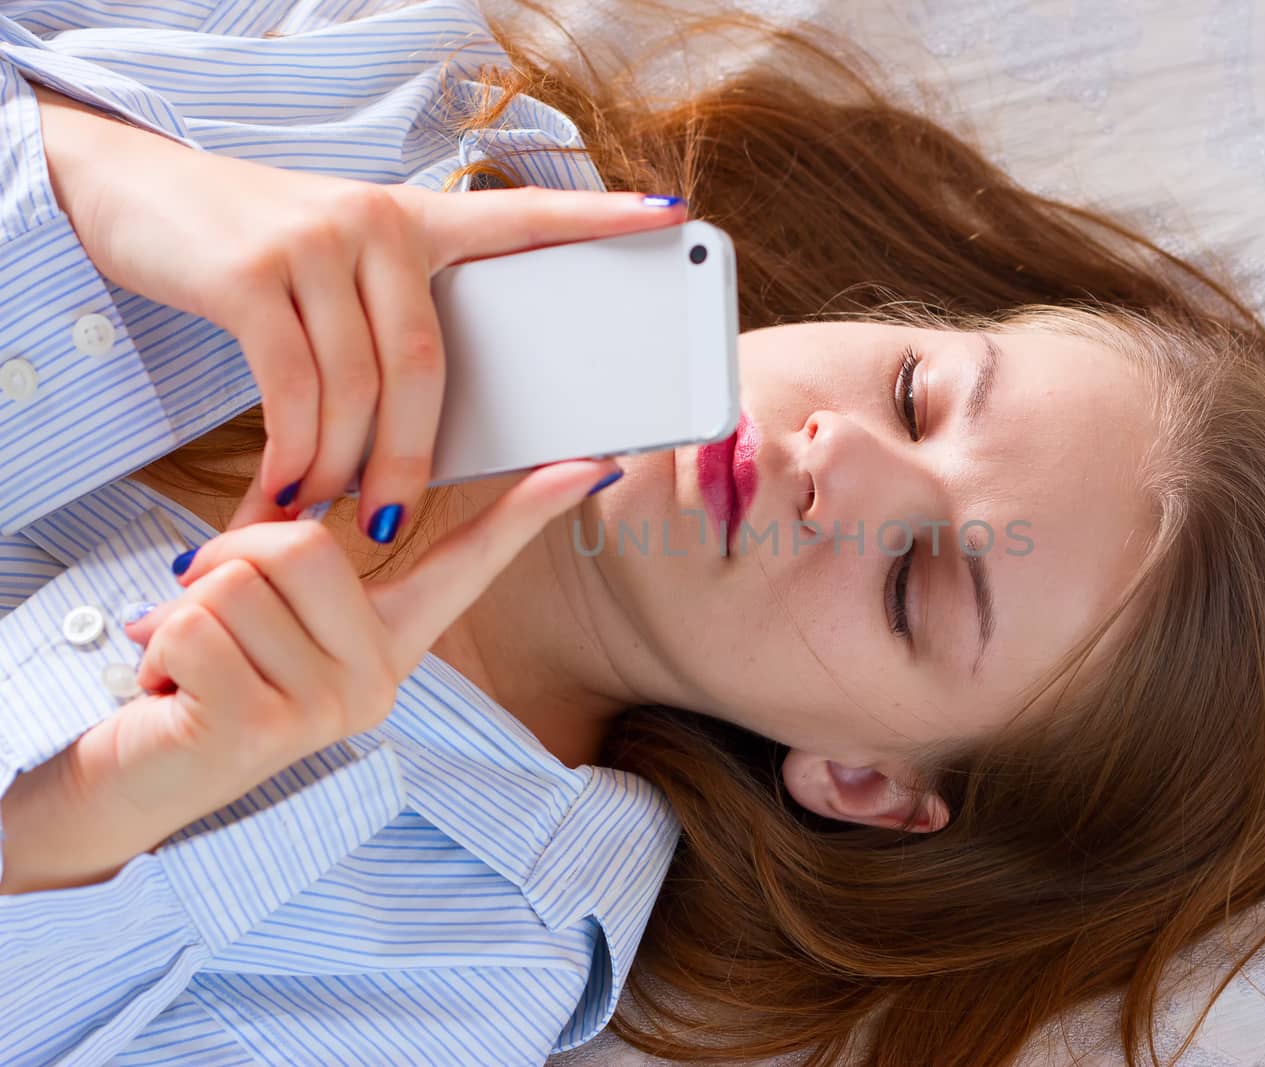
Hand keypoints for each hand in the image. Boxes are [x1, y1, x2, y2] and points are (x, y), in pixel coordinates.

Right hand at [35, 87, 682, 537]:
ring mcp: (318, 243)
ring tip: (321, 513)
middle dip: (412, 460)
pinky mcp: (254, 273)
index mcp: (420, 221)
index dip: (598, 218)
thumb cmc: (261, 251)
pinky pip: (294, 390)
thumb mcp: (345, 267)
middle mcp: (380, 223)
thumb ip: (402, 319)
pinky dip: (293, 454)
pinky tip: (280, 491)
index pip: (522, 216)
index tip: (668, 219)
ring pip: (361, 389)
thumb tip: (442, 427)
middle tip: (390, 522)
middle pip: (429, 366)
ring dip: (343, 469)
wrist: (140, 192)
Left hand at [105, 459, 619, 824]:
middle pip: (306, 548)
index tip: (591, 464)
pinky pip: (198, 626)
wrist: (136, 782)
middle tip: (202, 606)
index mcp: (390, 641)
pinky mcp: (264, 730)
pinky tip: (170, 692)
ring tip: (189, 660)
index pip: (470, 563)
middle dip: (228, 558)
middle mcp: (379, 681)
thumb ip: (287, 562)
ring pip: (241, 583)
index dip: (530, 509)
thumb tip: (293, 509)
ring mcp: (329, 712)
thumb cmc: (197, 678)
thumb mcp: (258, 608)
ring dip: (184, 608)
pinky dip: (158, 643)